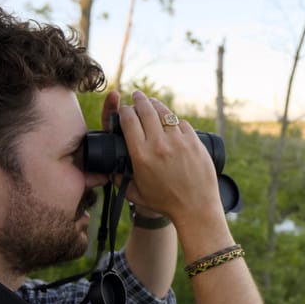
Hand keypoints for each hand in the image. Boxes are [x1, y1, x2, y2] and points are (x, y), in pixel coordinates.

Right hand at [115, 92, 223, 229]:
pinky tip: (170, 118)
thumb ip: (119, 180)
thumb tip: (109, 169)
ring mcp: (179, 141)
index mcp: (141, 155)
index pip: (128, 121)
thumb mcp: (136, 194)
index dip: (124, 110)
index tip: (124, 109)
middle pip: (146, 111)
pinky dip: (173, 119)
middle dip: (139, 99)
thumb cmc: (164, 203)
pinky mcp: (194, 142)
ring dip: (155, 104)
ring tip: (151, 102)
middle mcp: (159, 145)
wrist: (196, 208)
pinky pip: (181, 122)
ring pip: (165, 112)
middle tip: (137, 95)